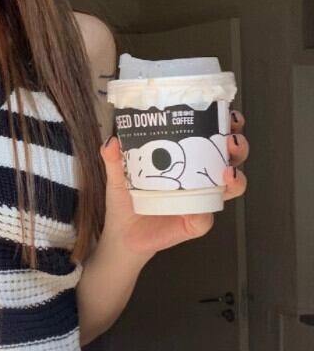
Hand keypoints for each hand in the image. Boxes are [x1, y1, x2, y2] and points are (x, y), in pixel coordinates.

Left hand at [99, 108, 248, 259]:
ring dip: (236, 177)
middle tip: (231, 140)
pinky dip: (204, 212)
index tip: (229, 114)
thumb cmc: (127, 201)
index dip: (227, 125)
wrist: (122, 236)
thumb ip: (114, 159)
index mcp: (188, 161)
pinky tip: (198, 207)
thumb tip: (111, 141)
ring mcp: (202, 201)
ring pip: (232, 187)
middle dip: (238, 146)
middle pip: (232, 158)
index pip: (214, 138)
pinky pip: (206, 218)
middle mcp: (201, 179)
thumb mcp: (118, 176)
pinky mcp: (195, 224)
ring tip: (227, 171)